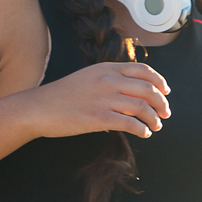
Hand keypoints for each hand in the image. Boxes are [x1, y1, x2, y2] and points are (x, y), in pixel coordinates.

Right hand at [24, 62, 169, 139]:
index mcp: (105, 69)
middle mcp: (107, 81)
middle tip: (165, 113)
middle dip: (162, 103)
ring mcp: (103, 99)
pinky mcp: (98, 118)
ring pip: (143, 107)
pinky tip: (143, 133)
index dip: (160, 81)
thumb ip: (108, 79)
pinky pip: (131, 123)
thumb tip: (132, 92)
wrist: (36, 109)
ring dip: (154, 119)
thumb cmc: (60, 96)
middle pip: (148, 89)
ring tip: (155, 126)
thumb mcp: (86, 78)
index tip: (165, 91)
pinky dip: (142, 130)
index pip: (143, 70)